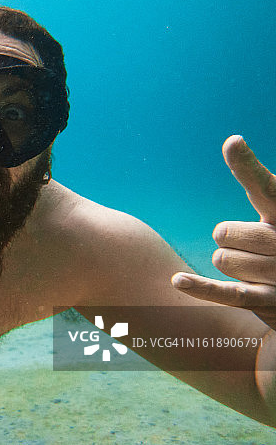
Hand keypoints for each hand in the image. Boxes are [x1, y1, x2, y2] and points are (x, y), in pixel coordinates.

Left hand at [172, 136, 275, 328]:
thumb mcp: (275, 214)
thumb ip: (260, 186)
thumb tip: (233, 142)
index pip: (265, 187)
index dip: (247, 167)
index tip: (232, 143)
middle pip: (224, 233)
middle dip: (230, 240)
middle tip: (256, 248)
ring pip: (221, 260)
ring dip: (233, 265)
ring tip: (261, 270)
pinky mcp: (270, 302)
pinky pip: (228, 292)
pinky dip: (202, 287)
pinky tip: (178, 280)